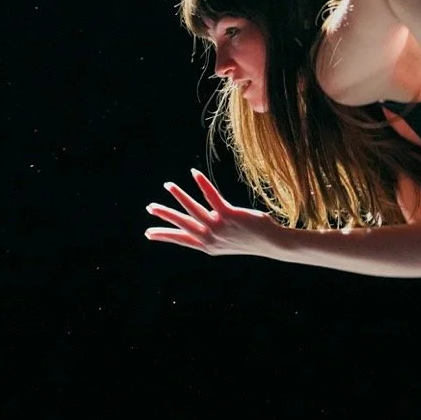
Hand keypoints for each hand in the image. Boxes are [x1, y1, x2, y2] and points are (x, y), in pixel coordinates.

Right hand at [145, 169, 282, 257]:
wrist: (272, 243)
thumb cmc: (252, 239)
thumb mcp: (228, 239)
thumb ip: (215, 230)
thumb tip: (208, 215)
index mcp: (208, 246)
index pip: (181, 240)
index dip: (164, 235)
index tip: (148, 233)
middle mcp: (210, 239)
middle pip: (182, 224)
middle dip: (164, 215)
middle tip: (150, 208)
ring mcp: (218, 228)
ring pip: (193, 209)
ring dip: (179, 195)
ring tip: (168, 185)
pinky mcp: (228, 216)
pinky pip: (211, 196)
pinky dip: (202, 183)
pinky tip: (194, 173)